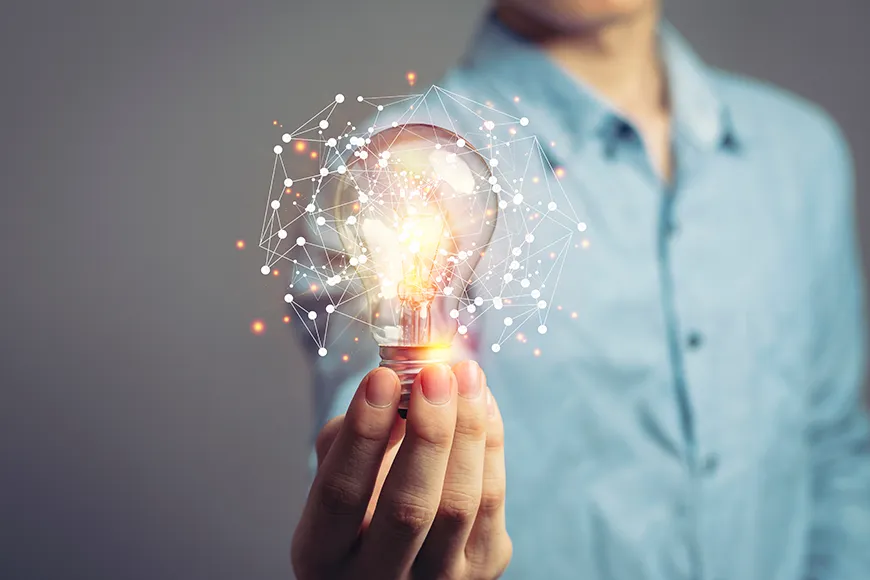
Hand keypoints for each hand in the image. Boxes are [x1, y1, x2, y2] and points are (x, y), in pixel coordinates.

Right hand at [291, 361, 510, 579]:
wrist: (398, 567)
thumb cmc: (356, 508)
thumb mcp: (331, 481)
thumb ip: (349, 439)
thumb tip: (395, 388)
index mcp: (323, 560)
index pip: (341, 496)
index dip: (362, 434)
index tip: (381, 378)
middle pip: (409, 507)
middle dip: (427, 432)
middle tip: (434, 375)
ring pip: (459, 503)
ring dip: (467, 430)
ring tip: (466, 374)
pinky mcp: (482, 569)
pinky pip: (492, 501)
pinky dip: (490, 443)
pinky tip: (481, 401)